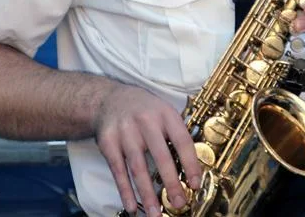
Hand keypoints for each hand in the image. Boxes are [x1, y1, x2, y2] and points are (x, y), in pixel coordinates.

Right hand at [94, 85, 201, 216]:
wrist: (108, 99)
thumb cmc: (144, 111)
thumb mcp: (163, 112)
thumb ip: (176, 135)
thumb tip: (194, 168)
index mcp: (165, 114)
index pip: (182, 141)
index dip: (191, 164)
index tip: (195, 185)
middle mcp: (146, 122)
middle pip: (161, 156)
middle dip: (171, 183)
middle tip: (179, 203)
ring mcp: (126, 132)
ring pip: (138, 168)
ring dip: (147, 194)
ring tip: (155, 213)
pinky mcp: (108, 143)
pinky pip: (118, 171)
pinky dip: (125, 191)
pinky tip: (131, 206)